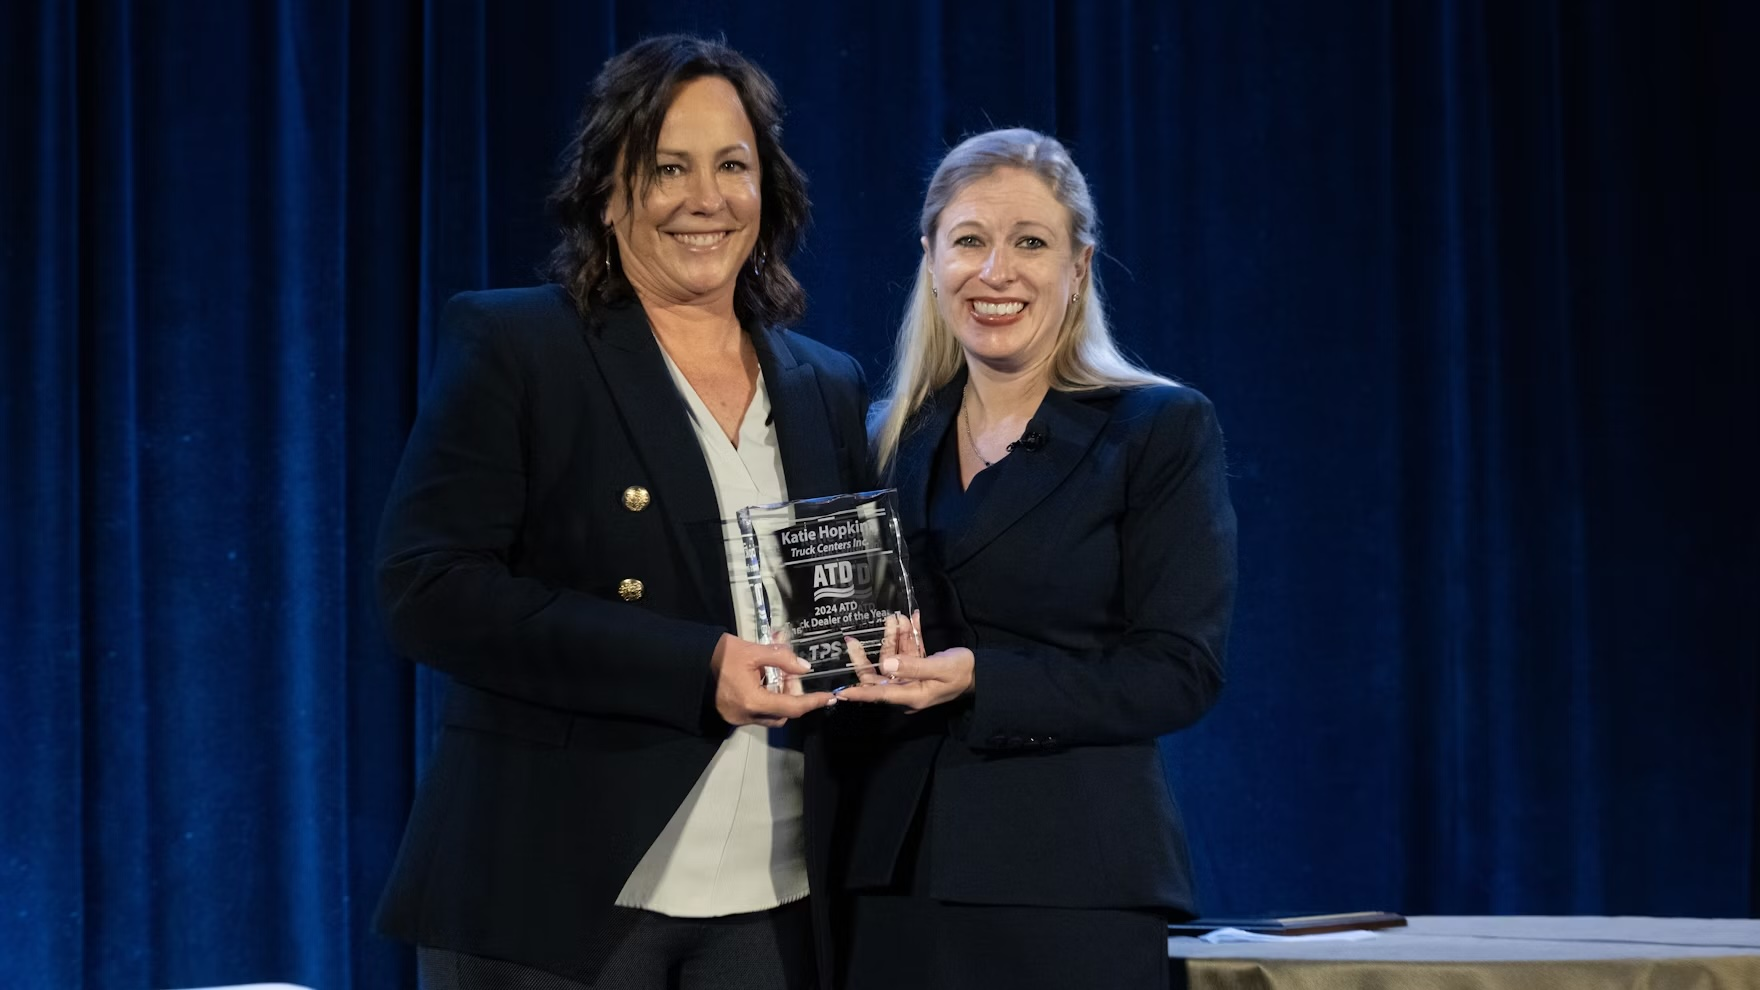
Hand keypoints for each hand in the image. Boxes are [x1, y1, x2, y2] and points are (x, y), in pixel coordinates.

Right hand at [711, 634, 835, 727]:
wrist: (689, 661)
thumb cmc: (721, 654)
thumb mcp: (754, 651)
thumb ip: (782, 659)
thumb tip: (805, 669)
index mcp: (753, 701)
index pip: (792, 707)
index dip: (813, 702)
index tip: (829, 697)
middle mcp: (746, 716)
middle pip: (782, 715)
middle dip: (793, 698)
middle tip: (792, 675)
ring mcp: (737, 718)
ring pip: (769, 715)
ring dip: (779, 699)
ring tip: (777, 676)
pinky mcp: (730, 714)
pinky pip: (756, 712)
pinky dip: (766, 700)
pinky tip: (762, 681)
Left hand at [836, 613, 974, 711]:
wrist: (981, 671)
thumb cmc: (962, 672)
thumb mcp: (939, 667)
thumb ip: (912, 666)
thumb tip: (886, 664)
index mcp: (910, 695)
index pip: (878, 694)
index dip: (858, 692)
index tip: (839, 691)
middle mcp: (907, 688)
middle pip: (879, 674)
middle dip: (871, 652)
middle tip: (854, 638)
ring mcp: (912, 678)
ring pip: (893, 658)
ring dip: (894, 637)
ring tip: (897, 617)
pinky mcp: (919, 668)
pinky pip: (907, 653)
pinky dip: (908, 637)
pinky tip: (911, 619)